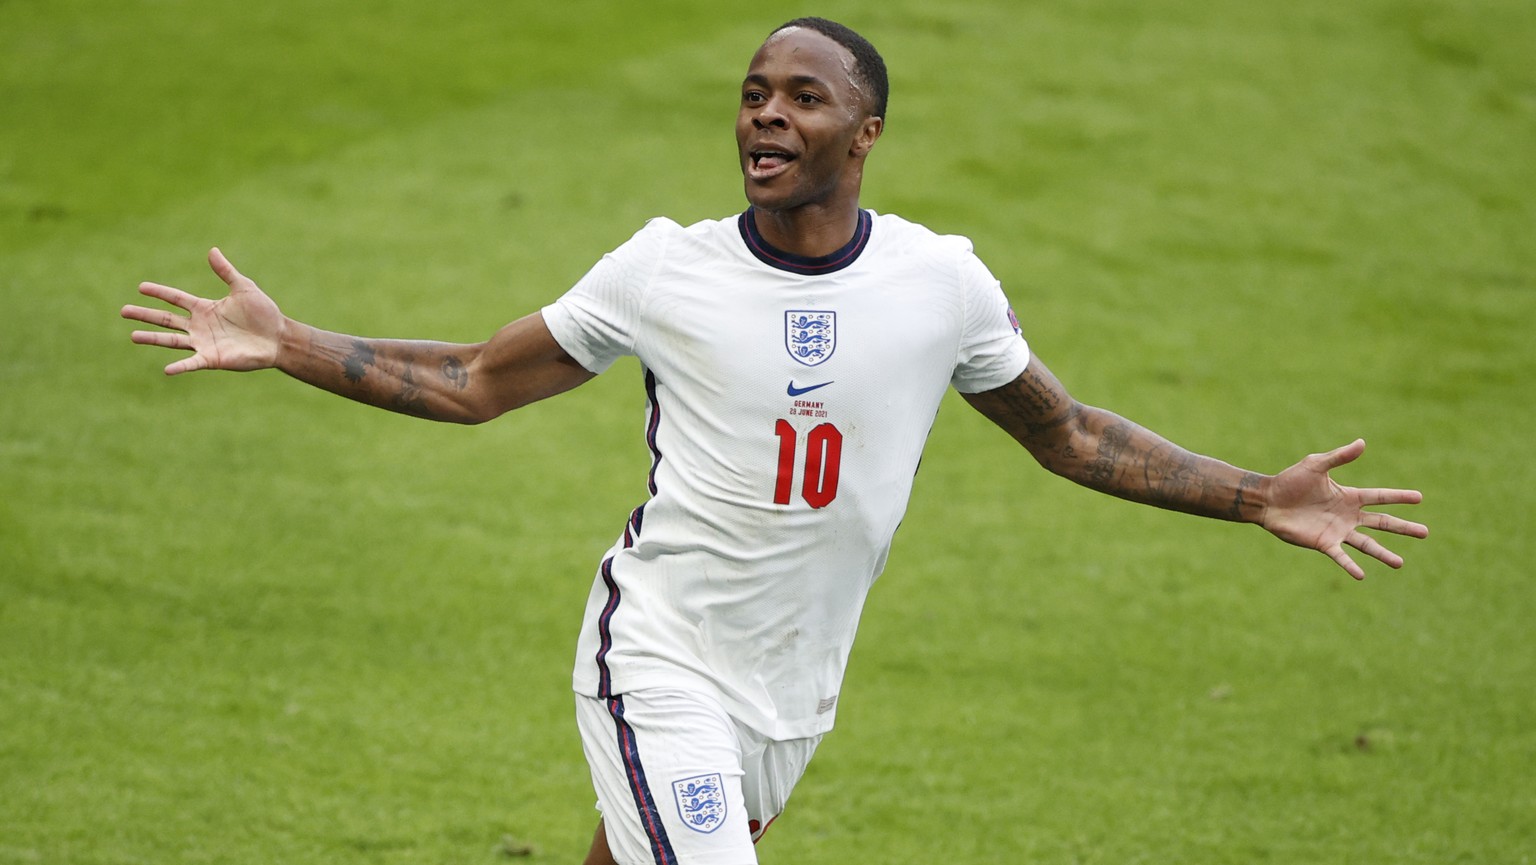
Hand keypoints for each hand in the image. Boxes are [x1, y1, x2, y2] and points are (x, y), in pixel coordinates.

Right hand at [121, 248, 284, 374]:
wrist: (278, 337)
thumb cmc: (264, 313)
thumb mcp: (244, 287)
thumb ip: (226, 272)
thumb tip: (212, 250)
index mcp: (205, 308)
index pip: (176, 299)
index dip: (159, 293)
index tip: (140, 287)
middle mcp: (200, 326)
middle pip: (167, 319)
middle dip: (145, 315)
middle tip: (123, 310)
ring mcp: (204, 343)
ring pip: (172, 340)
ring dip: (152, 338)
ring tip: (133, 335)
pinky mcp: (212, 359)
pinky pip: (192, 363)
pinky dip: (180, 366)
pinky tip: (167, 370)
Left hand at [1260, 439, 1427, 579]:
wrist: (1268, 500)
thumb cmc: (1290, 481)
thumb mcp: (1316, 465)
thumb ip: (1339, 457)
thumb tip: (1362, 443)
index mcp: (1349, 496)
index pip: (1380, 497)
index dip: (1399, 497)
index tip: (1420, 497)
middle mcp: (1348, 516)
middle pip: (1381, 523)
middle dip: (1403, 528)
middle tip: (1425, 533)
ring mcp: (1337, 531)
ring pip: (1366, 545)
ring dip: (1383, 554)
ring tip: (1400, 563)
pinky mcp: (1323, 543)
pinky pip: (1341, 556)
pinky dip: (1350, 565)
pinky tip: (1361, 575)